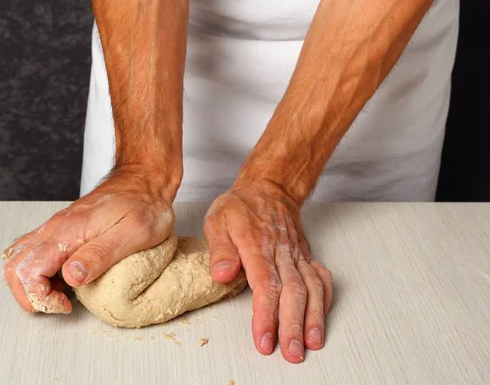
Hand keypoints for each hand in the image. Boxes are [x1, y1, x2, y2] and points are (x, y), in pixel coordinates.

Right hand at [1, 167, 176, 313]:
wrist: (145, 179)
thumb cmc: (145, 205)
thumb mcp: (134, 233)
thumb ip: (100, 254)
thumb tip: (71, 277)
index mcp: (70, 231)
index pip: (29, 270)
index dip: (41, 296)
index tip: (65, 304)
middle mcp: (57, 227)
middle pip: (14, 266)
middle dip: (29, 294)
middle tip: (58, 304)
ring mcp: (58, 226)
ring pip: (19, 257)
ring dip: (31, 283)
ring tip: (59, 293)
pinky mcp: (64, 228)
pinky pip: (34, 250)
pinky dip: (39, 271)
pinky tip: (62, 278)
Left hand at [204, 179, 332, 362]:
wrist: (268, 189)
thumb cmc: (241, 207)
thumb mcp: (218, 220)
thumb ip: (220, 249)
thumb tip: (222, 275)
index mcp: (257, 244)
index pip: (265, 284)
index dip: (266, 314)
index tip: (265, 339)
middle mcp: (282, 251)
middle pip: (293, 291)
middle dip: (293, 325)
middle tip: (291, 352)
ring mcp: (297, 255)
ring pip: (311, 287)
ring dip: (313, 317)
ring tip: (311, 343)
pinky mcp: (306, 257)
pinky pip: (321, 278)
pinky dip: (324, 300)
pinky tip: (321, 318)